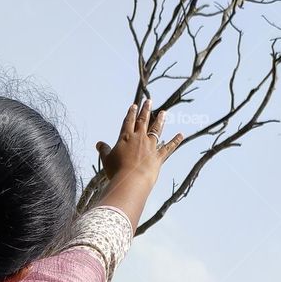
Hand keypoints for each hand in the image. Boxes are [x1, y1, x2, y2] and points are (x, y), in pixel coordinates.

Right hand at [94, 99, 182, 229]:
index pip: (128, 121)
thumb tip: (98, 143)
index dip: (131, 113)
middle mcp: (139, 138)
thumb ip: (103, 150)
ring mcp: (150, 146)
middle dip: (146, 110)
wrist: (131, 181)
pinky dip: (175, 141)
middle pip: (143, 121)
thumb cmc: (116, 171)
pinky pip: (168, 147)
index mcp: (125, 137)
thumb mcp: (106, 159)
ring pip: (156, 130)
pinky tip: (181, 135)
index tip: (134, 105)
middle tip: (149, 101)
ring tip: (164, 113)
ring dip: (160, 120)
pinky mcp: (158, 156)